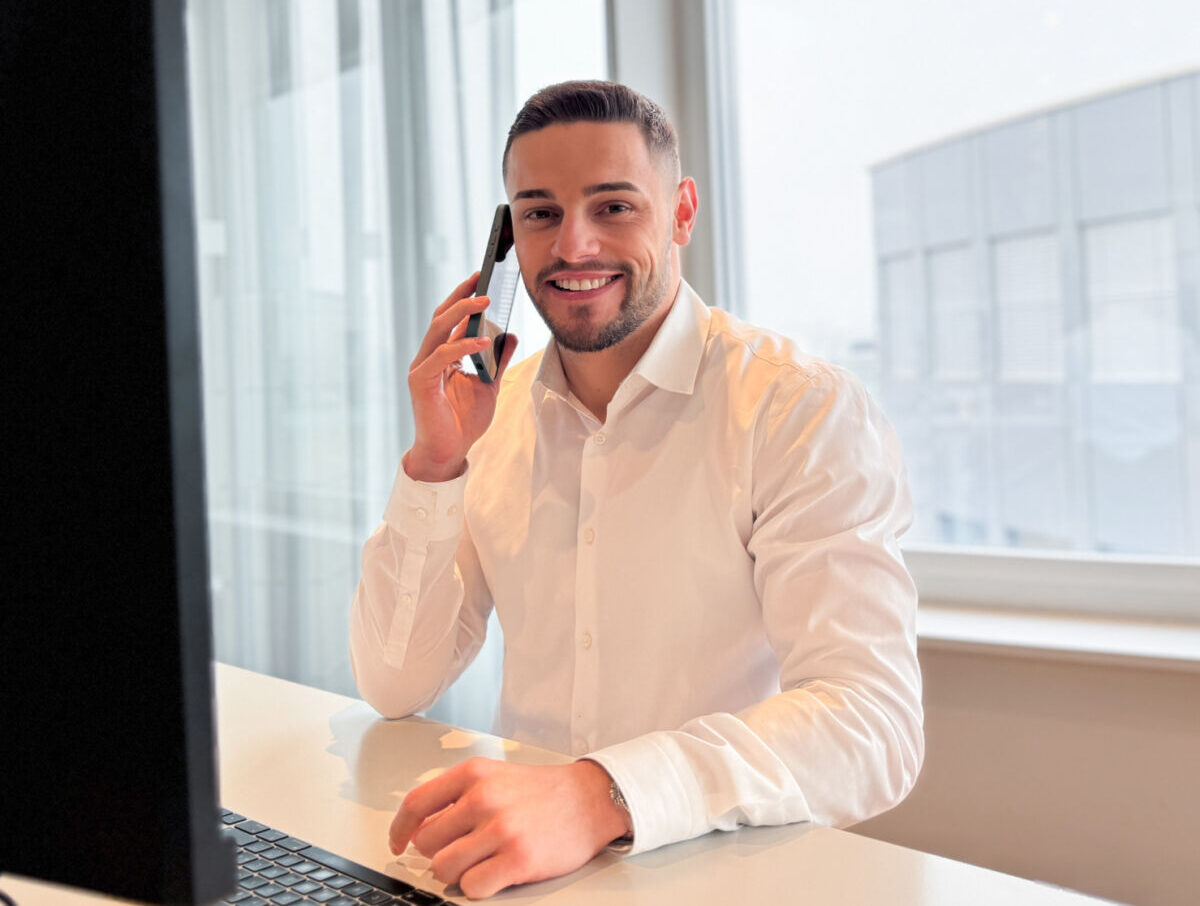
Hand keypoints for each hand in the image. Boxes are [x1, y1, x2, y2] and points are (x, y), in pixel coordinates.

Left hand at [388, 758, 630, 898]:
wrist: (590, 800)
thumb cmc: (542, 792)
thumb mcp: (495, 777)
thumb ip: (457, 797)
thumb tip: (417, 829)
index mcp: (473, 774)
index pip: (416, 804)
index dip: (399, 829)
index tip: (397, 843)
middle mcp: (483, 798)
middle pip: (426, 844)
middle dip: (439, 853)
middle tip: (463, 850)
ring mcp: (501, 829)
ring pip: (444, 869)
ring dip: (459, 872)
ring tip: (482, 861)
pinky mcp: (518, 859)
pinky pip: (472, 887)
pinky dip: (479, 886)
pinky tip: (496, 872)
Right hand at [405, 274, 518, 482]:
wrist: (449, 452)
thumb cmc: (464, 422)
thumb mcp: (489, 385)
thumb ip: (498, 361)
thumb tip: (510, 334)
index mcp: (442, 356)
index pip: (450, 319)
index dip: (463, 297)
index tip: (481, 278)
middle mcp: (429, 357)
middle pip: (441, 317)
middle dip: (461, 296)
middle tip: (481, 279)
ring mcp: (422, 369)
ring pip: (439, 331)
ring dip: (461, 313)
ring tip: (484, 301)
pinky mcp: (421, 383)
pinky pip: (441, 358)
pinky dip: (461, 347)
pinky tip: (482, 341)